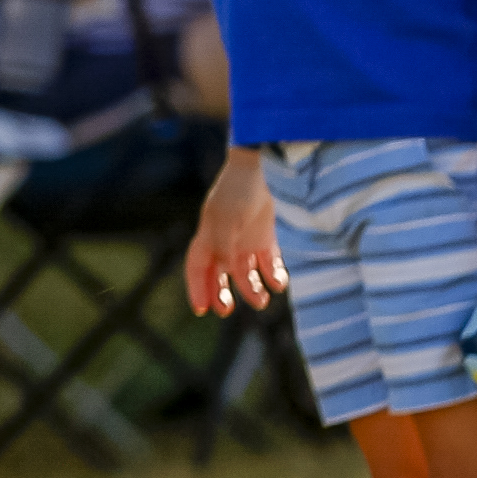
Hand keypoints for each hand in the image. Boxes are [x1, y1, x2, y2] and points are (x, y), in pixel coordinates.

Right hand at [184, 152, 287, 314]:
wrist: (263, 166)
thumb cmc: (239, 191)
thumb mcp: (228, 219)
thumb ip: (225, 247)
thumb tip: (226, 272)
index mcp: (208, 235)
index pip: (197, 267)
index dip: (197, 288)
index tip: (201, 310)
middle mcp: (224, 240)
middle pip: (218, 274)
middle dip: (220, 294)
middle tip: (227, 311)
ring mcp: (245, 238)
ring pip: (244, 272)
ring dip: (251, 289)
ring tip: (262, 302)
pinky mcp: (265, 235)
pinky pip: (267, 261)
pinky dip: (273, 274)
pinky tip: (279, 284)